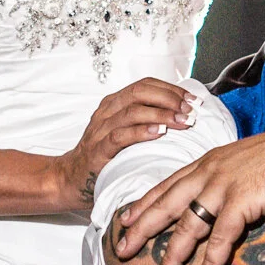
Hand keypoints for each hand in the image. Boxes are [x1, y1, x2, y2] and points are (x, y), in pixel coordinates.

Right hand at [52, 79, 196, 214]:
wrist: (71, 179)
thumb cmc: (105, 157)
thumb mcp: (126, 133)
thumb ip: (146, 121)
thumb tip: (182, 116)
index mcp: (114, 104)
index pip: (145, 85)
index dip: (171, 89)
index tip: (193, 100)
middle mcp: (107, 112)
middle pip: (140, 93)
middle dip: (169, 99)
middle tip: (190, 110)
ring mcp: (100, 130)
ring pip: (132, 111)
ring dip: (161, 114)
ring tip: (182, 121)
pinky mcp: (97, 151)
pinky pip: (120, 136)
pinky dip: (141, 132)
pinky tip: (159, 132)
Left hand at [113, 121, 264, 264]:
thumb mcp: (246, 163)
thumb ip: (227, 178)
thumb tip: (222, 199)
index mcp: (208, 162)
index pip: (167, 184)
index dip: (144, 204)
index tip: (125, 220)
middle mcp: (209, 172)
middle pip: (165, 204)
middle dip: (141, 229)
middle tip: (120, 250)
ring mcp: (224, 186)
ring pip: (188, 225)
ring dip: (173, 256)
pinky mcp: (243, 200)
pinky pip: (221, 238)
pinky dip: (211, 262)